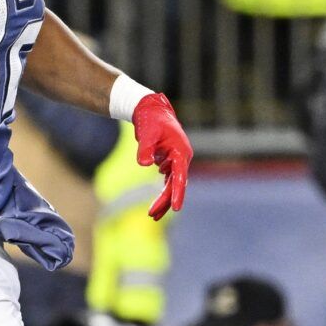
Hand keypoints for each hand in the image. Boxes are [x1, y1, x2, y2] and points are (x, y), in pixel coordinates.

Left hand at [132, 92, 190, 219]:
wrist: (150, 110)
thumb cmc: (150, 120)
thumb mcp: (146, 134)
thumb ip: (145, 149)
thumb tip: (144, 164)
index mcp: (180, 152)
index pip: (180, 177)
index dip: (178, 193)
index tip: (176, 209)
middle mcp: (182, 158)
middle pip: (175, 184)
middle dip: (165, 201)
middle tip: (151, 215)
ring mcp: (176, 160)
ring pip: (172, 184)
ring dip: (163, 199)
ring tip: (152, 215)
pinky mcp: (170, 161)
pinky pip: (168, 181)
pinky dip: (162, 191)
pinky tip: (156, 204)